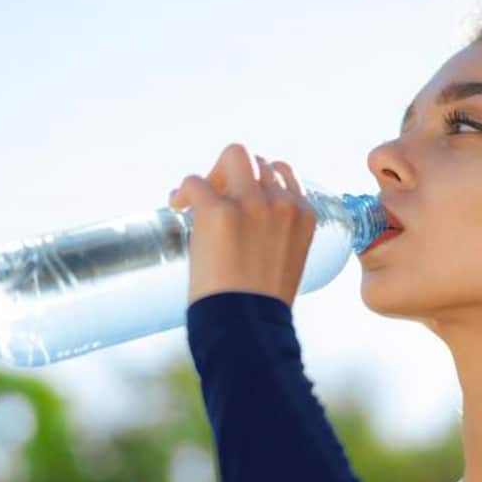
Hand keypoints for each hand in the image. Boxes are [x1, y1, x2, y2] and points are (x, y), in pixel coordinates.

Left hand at [170, 143, 314, 308]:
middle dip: (235, 173)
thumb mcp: (287, 263)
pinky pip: (195, 181)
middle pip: (257, 159)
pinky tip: (178, 206)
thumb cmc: (263, 307)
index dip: (258, 180)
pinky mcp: (218, 211)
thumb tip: (248, 234)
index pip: (283, 173)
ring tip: (197, 199)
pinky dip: (183, 191)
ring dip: (213, 174)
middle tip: (216, 198)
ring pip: (233, 155)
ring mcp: (250, 204)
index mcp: (303, 215)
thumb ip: (277, 238)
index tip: (241, 197)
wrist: (247, 326)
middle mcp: (281, 203)